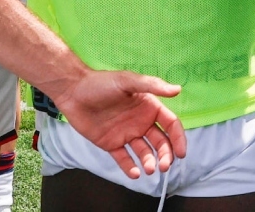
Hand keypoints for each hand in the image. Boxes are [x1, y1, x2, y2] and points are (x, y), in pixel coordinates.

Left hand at [52, 69, 185, 180]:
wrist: (73, 92)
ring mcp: (127, 134)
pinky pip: (124, 159)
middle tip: (164, 166)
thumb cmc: (101, 83)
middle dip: (165, 155)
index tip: (181, 153)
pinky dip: (130, 167)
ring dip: (150, 162)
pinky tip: (135, 173)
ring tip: (148, 169)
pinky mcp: (111, 144)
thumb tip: (178, 90)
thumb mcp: (127, 80)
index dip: (178, 138)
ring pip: (145, 152)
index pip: (170, 124)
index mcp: (149, 107)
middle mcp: (141, 122)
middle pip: (160, 142)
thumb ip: (152, 86)